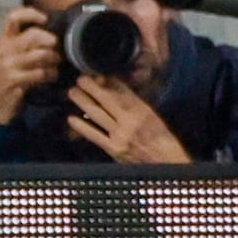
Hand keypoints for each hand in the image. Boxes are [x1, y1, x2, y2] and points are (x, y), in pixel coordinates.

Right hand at [0, 5, 62, 126]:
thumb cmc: (11, 77)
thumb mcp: (14, 57)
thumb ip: (27, 44)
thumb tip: (52, 34)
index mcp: (3, 41)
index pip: (13, 17)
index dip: (30, 13)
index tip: (45, 18)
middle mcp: (3, 50)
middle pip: (33, 35)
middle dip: (50, 40)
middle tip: (58, 48)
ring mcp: (7, 65)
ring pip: (40, 54)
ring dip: (54, 59)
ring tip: (56, 64)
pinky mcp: (14, 80)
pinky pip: (40, 73)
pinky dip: (50, 74)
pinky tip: (51, 76)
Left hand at [67, 74, 189, 165]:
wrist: (166, 162)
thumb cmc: (161, 138)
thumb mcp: (151, 116)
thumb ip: (134, 103)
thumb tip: (115, 89)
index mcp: (141, 110)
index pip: (121, 91)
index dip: (107, 82)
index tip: (96, 75)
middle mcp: (129, 120)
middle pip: (106, 99)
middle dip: (91, 87)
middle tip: (79, 78)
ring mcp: (120, 135)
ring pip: (97, 114)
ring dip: (83, 101)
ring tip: (72, 92)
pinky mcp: (113, 148)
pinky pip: (94, 135)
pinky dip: (82, 126)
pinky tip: (71, 118)